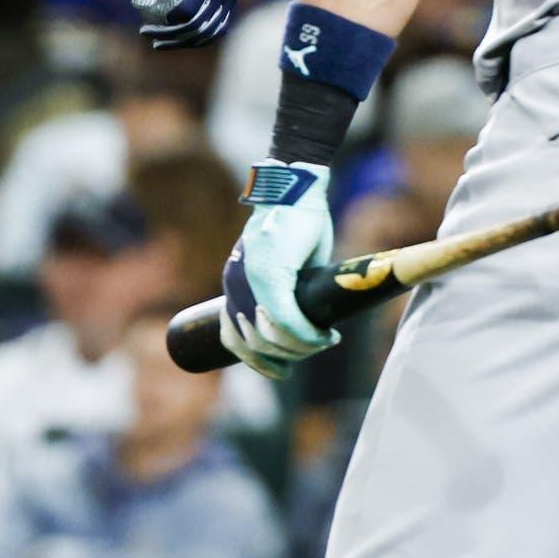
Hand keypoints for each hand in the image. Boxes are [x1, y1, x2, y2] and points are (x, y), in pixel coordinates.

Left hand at [127, 0, 237, 49]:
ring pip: (208, 33)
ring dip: (181, 42)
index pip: (190, 11)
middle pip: (198, 25)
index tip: (145, 27)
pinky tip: (173, 42)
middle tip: (145, 34)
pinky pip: (215, 32)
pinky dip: (195, 40)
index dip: (167, 24)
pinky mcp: (230, 7)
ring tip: (156, 43)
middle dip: (170, 35)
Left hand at [220, 162, 340, 378]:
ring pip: (271, 337)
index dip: (259, 362)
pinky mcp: (271, 274)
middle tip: (315, 347)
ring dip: (301, 347)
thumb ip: (280, 294)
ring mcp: (251, 281)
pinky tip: (324, 335)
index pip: (234, 340)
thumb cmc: (294, 225)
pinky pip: (285, 319)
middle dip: (288, 357)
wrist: (298, 190)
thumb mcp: (282, 266)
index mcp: (234, 287)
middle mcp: (236, 287)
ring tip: (324, 340)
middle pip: (255, 345)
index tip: (285, 368)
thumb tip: (292, 327)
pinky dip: (307, 334)